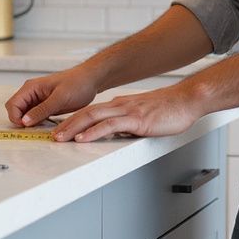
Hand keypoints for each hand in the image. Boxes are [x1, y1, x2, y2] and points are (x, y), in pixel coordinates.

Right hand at [5, 67, 100, 126]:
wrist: (90, 80)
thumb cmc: (78, 83)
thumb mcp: (60, 98)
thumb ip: (42, 109)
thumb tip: (25, 120)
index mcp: (31, 87)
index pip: (12, 104)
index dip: (16, 117)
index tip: (26, 126)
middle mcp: (32, 93)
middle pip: (16, 110)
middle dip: (20, 121)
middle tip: (33, 129)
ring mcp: (38, 100)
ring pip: (25, 115)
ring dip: (29, 123)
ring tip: (41, 128)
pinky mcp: (45, 106)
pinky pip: (35, 117)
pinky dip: (37, 123)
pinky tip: (46, 126)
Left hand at [52, 85, 207, 142]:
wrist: (187, 100)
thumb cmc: (170, 110)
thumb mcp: (144, 117)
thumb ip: (129, 124)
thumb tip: (117, 134)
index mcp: (121, 105)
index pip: (91, 112)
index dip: (73, 120)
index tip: (60, 129)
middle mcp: (120, 106)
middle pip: (86, 113)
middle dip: (66, 124)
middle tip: (51, 135)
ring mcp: (127, 111)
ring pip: (93, 117)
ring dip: (73, 128)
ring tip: (59, 137)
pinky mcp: (136, 119)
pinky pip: (109, 125)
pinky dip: (93, 132)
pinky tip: (82, 138)